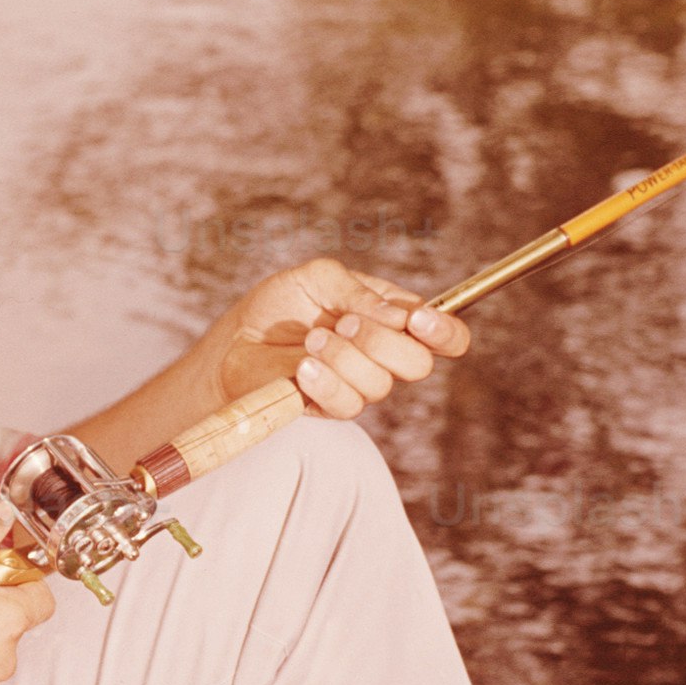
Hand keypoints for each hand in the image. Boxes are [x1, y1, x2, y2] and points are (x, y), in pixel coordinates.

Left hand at [210, 258, 470, 420]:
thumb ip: (358, 291)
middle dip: (381, 341)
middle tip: (345, 324)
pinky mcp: (335, 407)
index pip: (446, 335)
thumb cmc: (281, 304)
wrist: (239, 340)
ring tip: (311, 339)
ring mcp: (362, 383)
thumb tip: (396, 316)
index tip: (418, 321)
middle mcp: (386, 354)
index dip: (444, 332)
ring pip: (380, 384)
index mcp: (395, 318)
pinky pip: (347, 404)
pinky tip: (303, 367)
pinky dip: (325, 382)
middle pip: (419, 364)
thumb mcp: (319, 277)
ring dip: (343, 357)